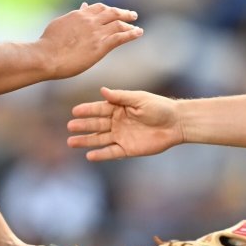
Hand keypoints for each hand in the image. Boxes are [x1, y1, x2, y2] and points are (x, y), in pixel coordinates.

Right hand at [38, 3, 141, 78]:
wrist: (46, 56)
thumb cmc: (47, 44)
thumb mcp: (59, 24)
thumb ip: (72, 16)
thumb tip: (81, 7)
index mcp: (78, 15)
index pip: (97, 8)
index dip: (107, 9)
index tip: (113, 12)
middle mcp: (89, 20)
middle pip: (111, 12)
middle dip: (122, 13)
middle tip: (131, 15)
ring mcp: (96, 32)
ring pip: (118, 23)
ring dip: (129, 23)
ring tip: (137, 26)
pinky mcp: (101, 46)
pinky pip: (121, 37)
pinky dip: (132, 34)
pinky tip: (138, 33)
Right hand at [67, 86, 182, 160]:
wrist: (176, 124)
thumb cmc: (159, 107)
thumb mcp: (139, 99)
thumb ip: (120, 97)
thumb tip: (102, 90)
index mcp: (119, 108)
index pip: (99, 109)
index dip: (87, 110)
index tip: (75, 111)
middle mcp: (117, 122)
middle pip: (96, 125)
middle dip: (83, 126)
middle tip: (70, 127)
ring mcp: (121, 136)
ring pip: (100, 139)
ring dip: (86, 141)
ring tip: (71, 142)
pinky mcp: (128, 149)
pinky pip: (111, 152)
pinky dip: (101, 154)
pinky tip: (89, 155)